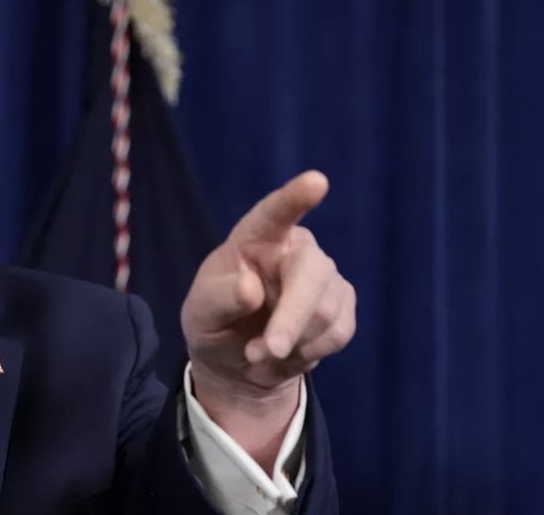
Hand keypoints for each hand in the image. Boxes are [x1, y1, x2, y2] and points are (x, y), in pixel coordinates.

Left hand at [181, 171, 355, 468]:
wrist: (239, 361)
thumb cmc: (214, 321)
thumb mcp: (201, 313)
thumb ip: (220, 299)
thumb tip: (249, 289)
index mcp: (255, 237)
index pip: (274, 213)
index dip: (294, 197)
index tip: (316, 181)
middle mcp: (295, 248)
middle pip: (310, 273)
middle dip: (292, 317)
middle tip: (271, 351)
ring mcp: (324, 275)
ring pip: (326, 311)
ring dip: (292, 343)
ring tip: (261, 350)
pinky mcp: (342, 303)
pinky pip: (339, 332)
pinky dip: (309, 352)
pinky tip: (289, 351)